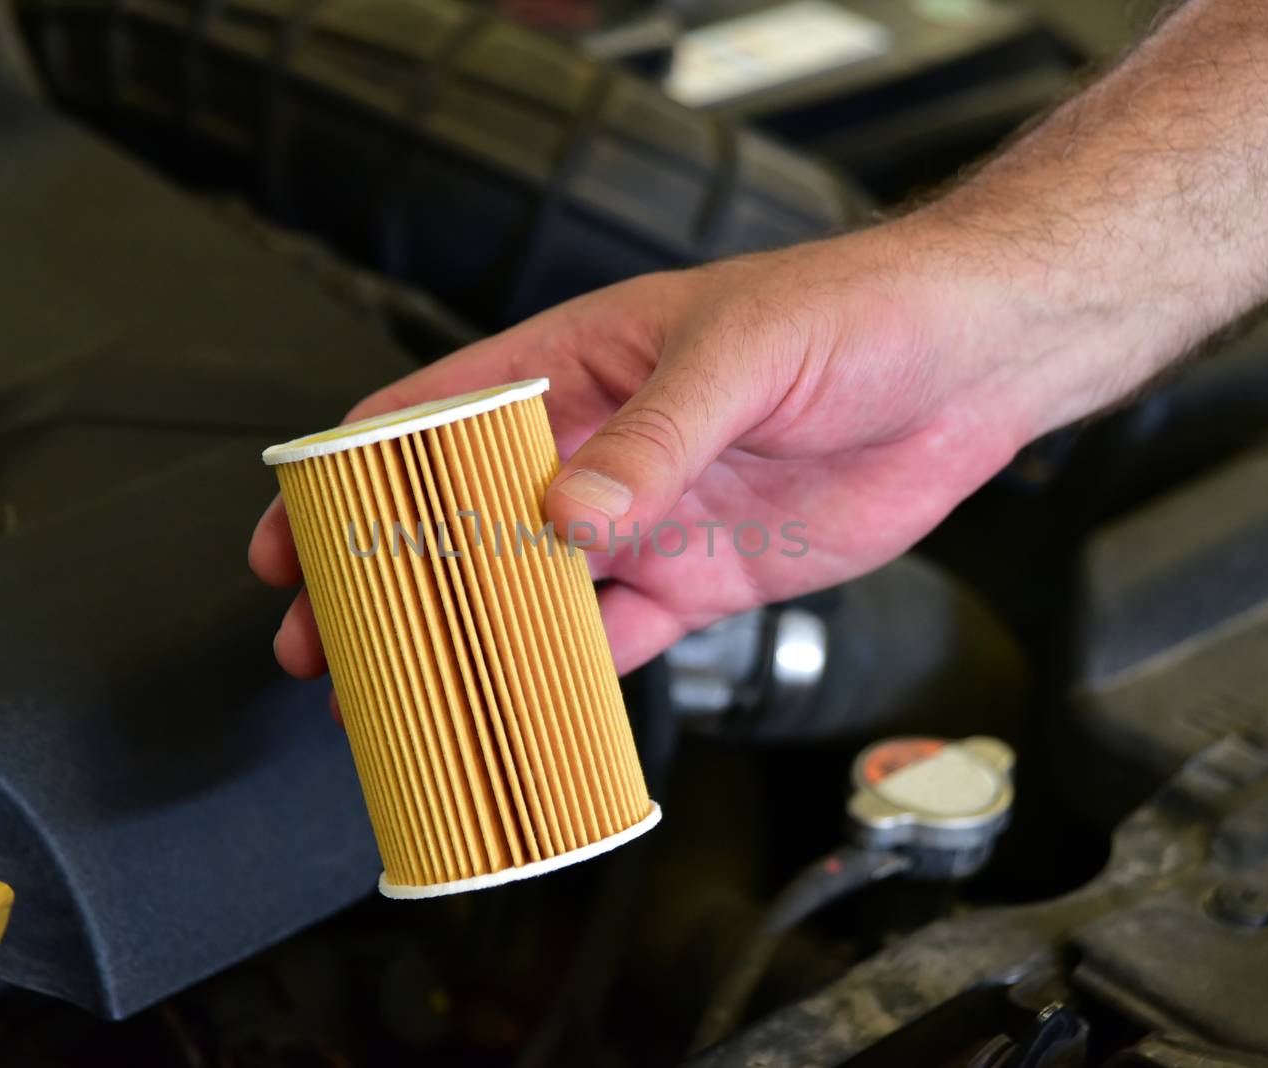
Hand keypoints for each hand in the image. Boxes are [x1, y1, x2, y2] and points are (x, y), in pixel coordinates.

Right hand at [251, 216, 1050, 678]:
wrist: (970, 367)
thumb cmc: (854, 313)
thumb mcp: (742, 355)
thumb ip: (653, 437)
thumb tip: (568, 513)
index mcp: (577, 366)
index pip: (431, 417)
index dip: (353, 474)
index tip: (297, 532)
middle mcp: (594, 448)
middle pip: (456, 521)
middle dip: (385, 580)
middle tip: (323, 641)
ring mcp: (642, 518)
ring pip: (523, 591)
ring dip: (462, 641)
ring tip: (400, 693)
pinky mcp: (700, 576)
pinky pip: (616, 638)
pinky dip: (569, 676)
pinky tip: (525, 707)